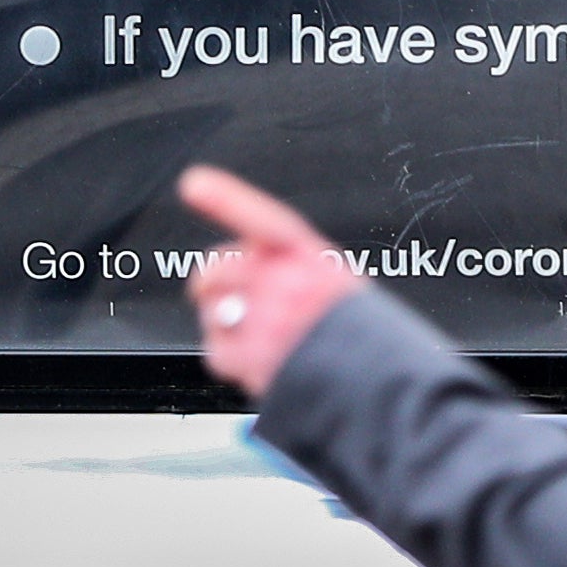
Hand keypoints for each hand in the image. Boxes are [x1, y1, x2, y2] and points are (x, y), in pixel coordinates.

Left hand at [182, 166, 362, 397]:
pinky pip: (216, 351)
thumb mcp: (334, 279)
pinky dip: (228, 358)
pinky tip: (257, 359)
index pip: (264, 220)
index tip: (193, 183)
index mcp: (311, 259)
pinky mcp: (251, 360)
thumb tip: (241, 260)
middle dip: (210, 282)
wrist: (373, 384)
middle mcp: (287, 286)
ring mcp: (266, 323)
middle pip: (217, 270)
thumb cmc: (350, 331)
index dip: (225, 199)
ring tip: (259, 336)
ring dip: (223, 322)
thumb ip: (288, 262)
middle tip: (225, 295)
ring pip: (212, 311)